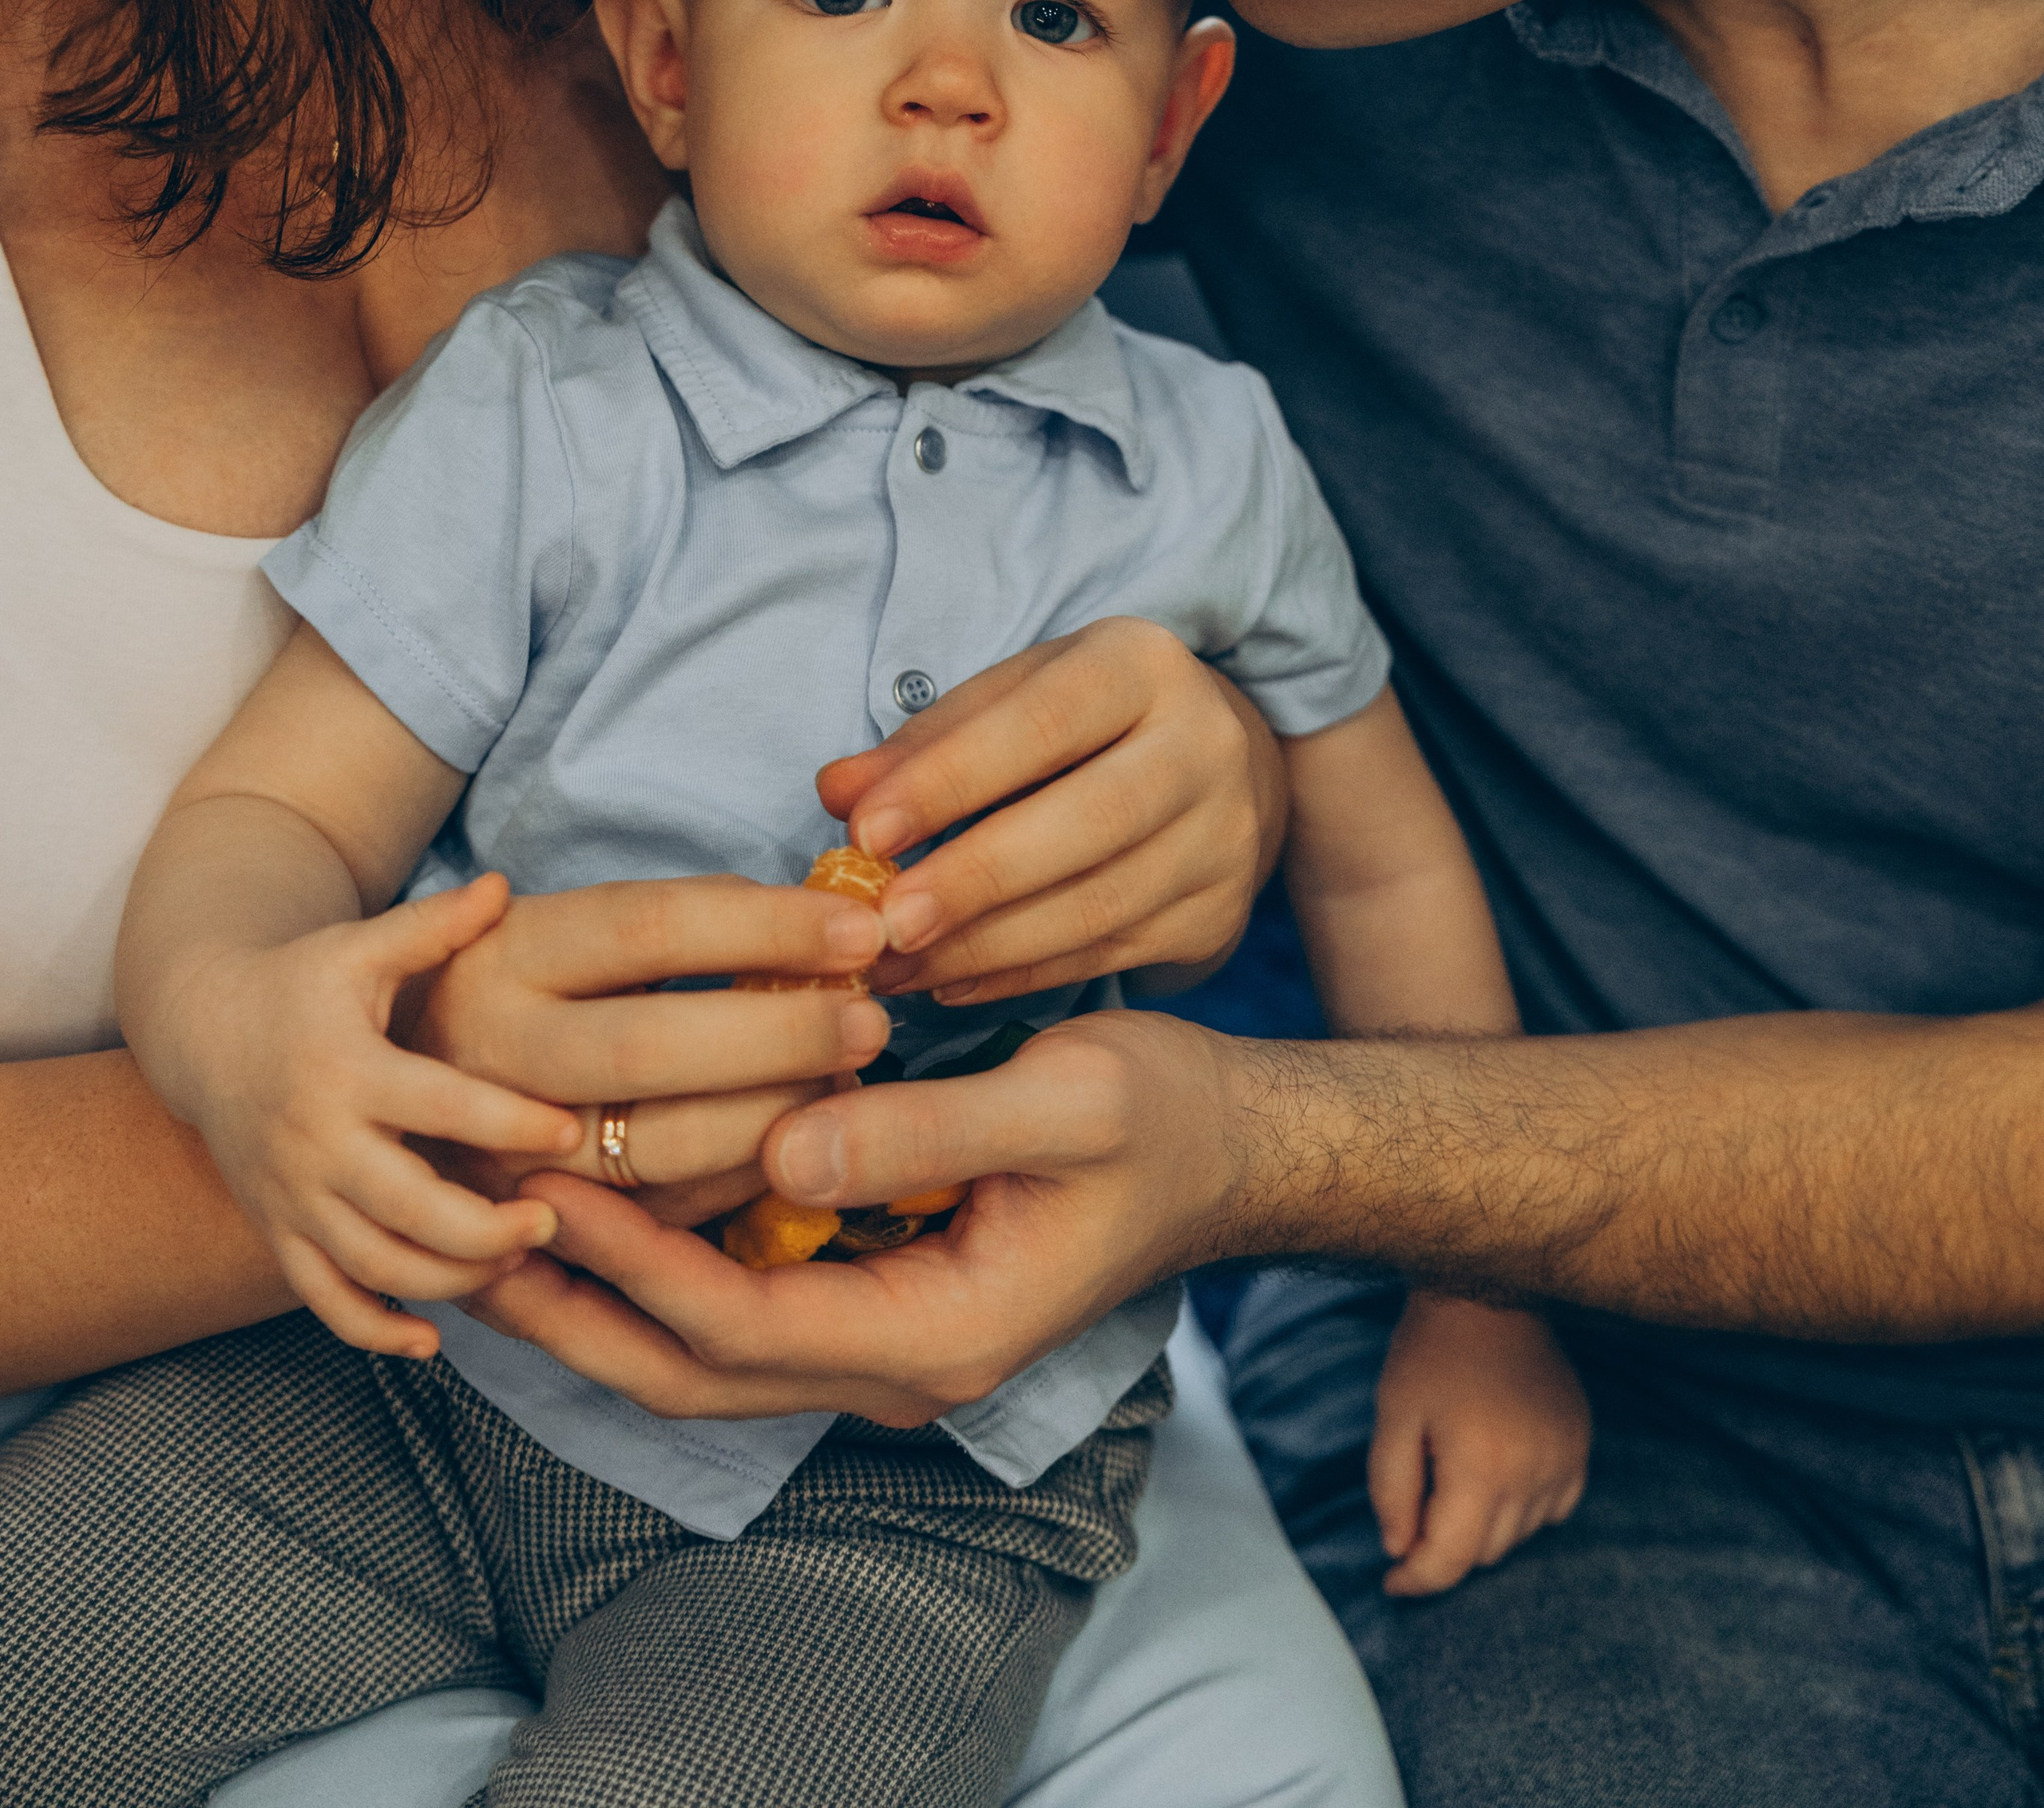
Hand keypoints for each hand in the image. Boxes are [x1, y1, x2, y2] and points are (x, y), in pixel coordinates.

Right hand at [157, 875, 585, 1354]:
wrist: (203, 1033)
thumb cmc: (301, 983)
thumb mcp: (359, 947)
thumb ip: (431, 927)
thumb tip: (504, 887)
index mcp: (346, 1070)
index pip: (437, 1107)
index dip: (507, 1123)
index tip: (569, 1130)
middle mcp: (316, 1144)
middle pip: (407, 1211)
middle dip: (486, 1231)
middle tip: (551, 1221)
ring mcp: (292, 1198)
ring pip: (374, 1267)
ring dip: (450, 1280)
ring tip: (517, 1264)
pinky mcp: (278, 1233)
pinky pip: (324, 1301)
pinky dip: (375, 1331)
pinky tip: (432, 1338)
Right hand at [402, 870, 892, 1227]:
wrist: (356, 1079)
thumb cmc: (511, 985)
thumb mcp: (564, 928)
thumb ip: (679, 921)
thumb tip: (827, 914)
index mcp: (508, 952)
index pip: (652, 926)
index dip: (768, 926)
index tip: (864, 928)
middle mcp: (489, 1052)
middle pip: (650, 1047)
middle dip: (778, 1036)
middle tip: (875, 1020)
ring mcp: (492, 1149)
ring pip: (649, 1152)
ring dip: (768, 1123)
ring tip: (846, 1086)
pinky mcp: (506, 1226)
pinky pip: (642, 1224)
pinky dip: (729, 1190)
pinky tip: (792, 1152)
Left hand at [464, 1010, 1247, 1421]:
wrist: (1230, 1147)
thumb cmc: (1161, 1113)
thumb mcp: (1065, 1100)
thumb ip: (926, 1129)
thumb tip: (788, 1150)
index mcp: (937, 1329)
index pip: (740, 1322)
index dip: (632, 1261)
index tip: (544, 1183)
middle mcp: (897, 1360)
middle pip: (693, 1370)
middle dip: (573, 1311)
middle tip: (462, 1235)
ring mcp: (884, 1335)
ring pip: (704, 1351)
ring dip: (598, 1296)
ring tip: (493, 1225)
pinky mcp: (877, 1292)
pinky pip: (740, 1305)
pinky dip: (657, 1269)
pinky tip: (600, 1205)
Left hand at [816, 619, 1285, 1008]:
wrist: (1222, 769)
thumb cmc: (1086, 725)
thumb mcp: (1013, 700)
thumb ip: (927, 743)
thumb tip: (837, 792)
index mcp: (1142, 665)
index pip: (1043, 722)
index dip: (953, 778)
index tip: (867, 831)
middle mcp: (1203, 746)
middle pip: (1090, 819)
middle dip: (976, 878)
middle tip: (886, 922)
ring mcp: (1222, 838)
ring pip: (1099, 904)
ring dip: (984, 946)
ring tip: (896, 965)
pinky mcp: (1217, 916)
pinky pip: (1107, 955)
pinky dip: (1018, 978)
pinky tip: (950, 986)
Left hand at [1368, 1290, 1589, 1595]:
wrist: (1489, 1292)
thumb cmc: (1431, 1352)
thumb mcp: (1392, 1415)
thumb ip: (1391, 1490)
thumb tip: (1399, 1550)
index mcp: (1482, 1468)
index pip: (1451, 1559)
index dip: (1416, 1580)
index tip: (1391, 1581)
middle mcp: (1533, 1474)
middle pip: (1485, 1553)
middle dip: (1446, 1542)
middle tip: (1418, 1505)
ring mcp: (1564, 1461)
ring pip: (1518, 1535)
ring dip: (1484, 1525)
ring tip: (1457, 1473)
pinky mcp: (1581, 1447)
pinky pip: (1553, 1509)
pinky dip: (1523, 1506)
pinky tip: (1499, 1469)